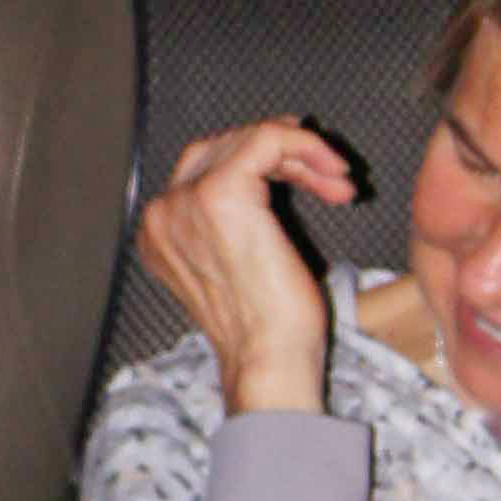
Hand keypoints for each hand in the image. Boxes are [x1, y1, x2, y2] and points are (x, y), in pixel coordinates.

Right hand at [134, 118, 354, 415]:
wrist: (269, 359)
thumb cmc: (267, 328)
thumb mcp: (240, 262)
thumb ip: (236, 218)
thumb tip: (278, 169)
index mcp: (161, 232)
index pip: (204, 168)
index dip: (261, 162)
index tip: (307, 174)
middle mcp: (163, 213)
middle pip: (222, 147)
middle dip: (283, 156)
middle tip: (328, 173)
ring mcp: (186, 201)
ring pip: (247, 140)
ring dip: (303, 155)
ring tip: (339, 184)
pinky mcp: (221, 193)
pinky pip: (266, 140)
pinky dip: (306, 146)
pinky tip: (334, 171)